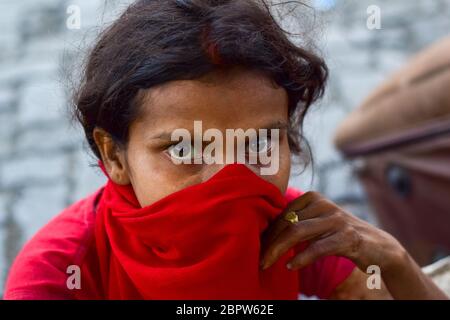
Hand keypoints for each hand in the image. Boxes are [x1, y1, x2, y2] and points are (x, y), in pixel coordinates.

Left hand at [260, 191, 404, 271]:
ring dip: (278, 250)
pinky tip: (290, 266)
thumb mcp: (317, 224)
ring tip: (266, 264)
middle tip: (259, 260)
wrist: (379, 247)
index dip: (268, 232)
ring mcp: (336, 219)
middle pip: (287, 223)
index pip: (282, 214)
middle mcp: (323, 204)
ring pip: (297, 232)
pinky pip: (317, 247)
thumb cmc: (340, 236)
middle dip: (270, 243)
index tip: (257, 248)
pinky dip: (301, 258)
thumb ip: (297, 223)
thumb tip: (266, 234)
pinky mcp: (347, 237)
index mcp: (313, 197)